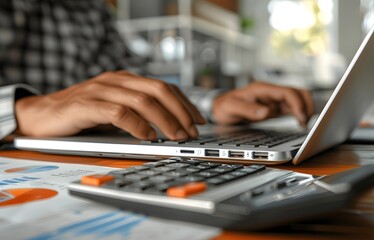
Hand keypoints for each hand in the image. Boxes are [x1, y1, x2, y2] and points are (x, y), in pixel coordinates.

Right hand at [15, 71, 205, 139]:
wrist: (40, 115)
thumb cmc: (81, 115)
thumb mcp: (115, 110)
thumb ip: (138, 112)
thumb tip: (170, 126)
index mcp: (126, 80)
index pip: (164, 87)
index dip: (185, 103)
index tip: (199, 120)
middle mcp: (116, 81)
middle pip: (158, 90)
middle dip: (180, 112)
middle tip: (191, 131)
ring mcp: (101, 90)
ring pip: (143, 101)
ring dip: (165, 120)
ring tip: (176, 136)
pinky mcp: (86, 105)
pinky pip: (119, 112)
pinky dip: (137, 125)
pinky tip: (147, 136)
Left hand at [212, 82, 313, 125]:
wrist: (221, 107)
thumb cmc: (225, 106)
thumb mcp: (232, 107)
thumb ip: (248, 109)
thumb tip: (267, 112)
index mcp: (262, 89)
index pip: (287, 92)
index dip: (297, 104)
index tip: (301, 117)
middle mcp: (271, 92)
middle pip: (298, 92)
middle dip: (306, 106)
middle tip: (306, 122)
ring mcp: (274, 99)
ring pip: (298, 99)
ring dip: (305, 109)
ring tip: (304, 124)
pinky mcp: (276, 107)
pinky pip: (293, 108)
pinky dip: (300, 114)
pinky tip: (300, 124)